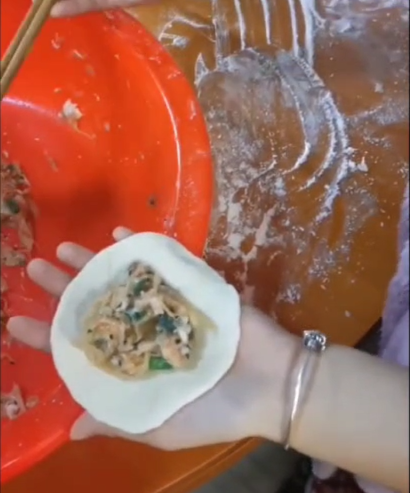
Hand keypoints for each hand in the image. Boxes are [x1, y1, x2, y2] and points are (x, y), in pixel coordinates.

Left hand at [8, 229, 297, 448]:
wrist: (271, 385)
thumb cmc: (216, 412)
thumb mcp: (161, 427)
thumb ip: (118, 420)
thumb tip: (70, 431)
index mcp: (130, 369)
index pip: (80, 350)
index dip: (49, 337)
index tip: (16, 322)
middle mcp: (141, 334)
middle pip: (94, 307)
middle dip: (63, 289)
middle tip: (33, 270)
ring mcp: (164, 307)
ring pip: (120, 281)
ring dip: (93, 263)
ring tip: (63, 248)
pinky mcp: (189, 286)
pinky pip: (160, 264)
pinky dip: (139, 248)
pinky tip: (117, 235)